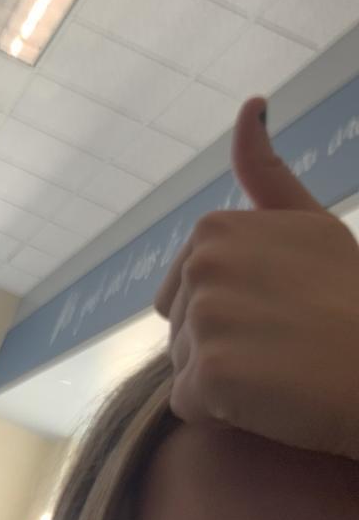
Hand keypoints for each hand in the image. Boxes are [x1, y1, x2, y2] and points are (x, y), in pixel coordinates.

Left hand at [155, 96, 358, 459]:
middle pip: (179, 331)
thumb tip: (249, 104)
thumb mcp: (312, 224)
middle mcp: (203, 263)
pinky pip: (190, 406)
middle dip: (220, 348)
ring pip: (182, 369)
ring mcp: (205, 316)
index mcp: (215, 228)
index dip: (234, 316)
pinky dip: (224, 415)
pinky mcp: (211, 372)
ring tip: (283, 372)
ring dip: (224, 383)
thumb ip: (267, 173)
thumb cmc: (355, 302)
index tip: (285, 314)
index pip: (185, 293)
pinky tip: (271, 401)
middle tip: (286, 347)